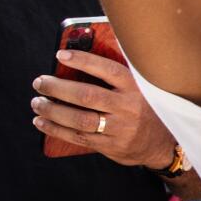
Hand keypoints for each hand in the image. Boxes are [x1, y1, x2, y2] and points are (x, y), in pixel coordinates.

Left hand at [32, 48, 178, 167]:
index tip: (61, 54)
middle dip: (58, 88)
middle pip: (87, 96)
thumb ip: (119, 76)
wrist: (162, 144)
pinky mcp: (110, 146)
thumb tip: (84, 53)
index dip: (84, 61)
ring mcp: (119, 129)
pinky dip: (56, 130)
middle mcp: (127, 108)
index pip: (108, 70)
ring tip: (37, 103)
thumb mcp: (141, 89)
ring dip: (53, 111)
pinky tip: (42, 122)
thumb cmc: (144, 109)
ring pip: (79, 120)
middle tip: (40, 83)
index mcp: (136, 89)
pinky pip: (78, 138)